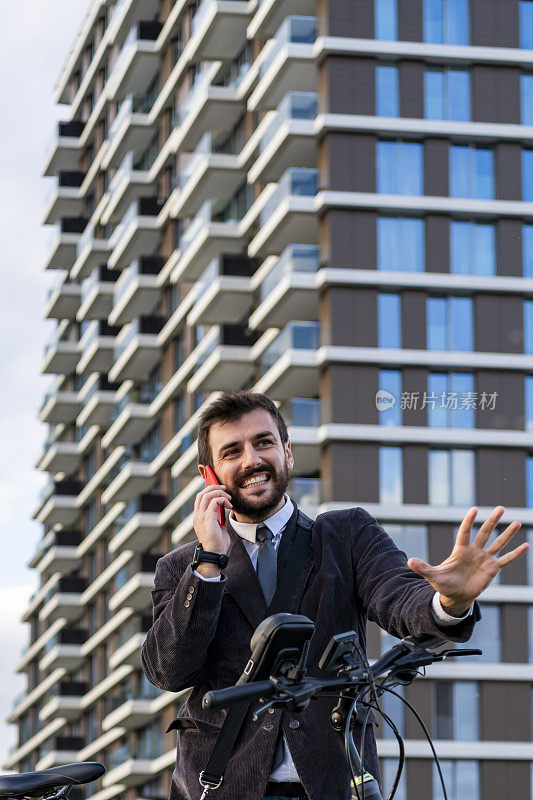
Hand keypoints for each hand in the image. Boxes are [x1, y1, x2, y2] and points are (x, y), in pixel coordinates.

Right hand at [192, 484, 231, 554]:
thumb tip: (224, 508)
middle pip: (201, 494)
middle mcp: (197, 516)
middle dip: (213, 487)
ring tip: (228, 498)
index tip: (219, 489)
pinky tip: (229, 506)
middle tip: (224, 488)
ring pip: (207, 495)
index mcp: (198, 517)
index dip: (208, 490)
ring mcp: (201, 517)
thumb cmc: (217, 543)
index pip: (199, 498)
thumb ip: (218, 517)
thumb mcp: (217, 526)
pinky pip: (214, 502)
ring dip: (219, 493)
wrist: (215, 554)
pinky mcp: (207, 519)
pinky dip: (222, 500)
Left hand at [407, 506, 527, 614]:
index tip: (474, 510)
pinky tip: (526, 546)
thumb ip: (423, 567)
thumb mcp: (433, 576)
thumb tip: (409, 561)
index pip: (465, 532)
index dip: (469, 521)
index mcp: (460, 550)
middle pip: (485, 532)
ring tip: (517, 521)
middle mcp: (474, 551)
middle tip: (501, 508)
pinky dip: (516, 554)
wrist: (455, 596)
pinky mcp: (492, 569)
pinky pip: (506, 560)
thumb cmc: (444, 583)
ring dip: (507, 533)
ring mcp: (485, 559)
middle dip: (492, 520)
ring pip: (498, 543)